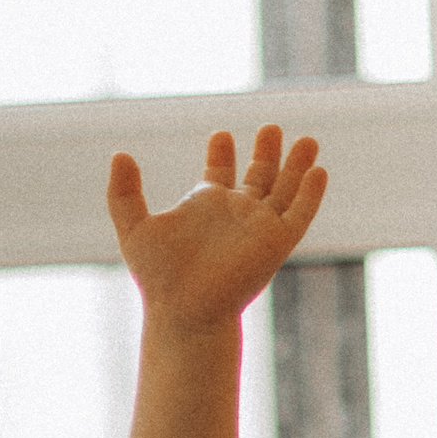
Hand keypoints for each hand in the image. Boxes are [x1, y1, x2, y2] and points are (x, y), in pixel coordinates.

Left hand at [105, 123, 328, 334]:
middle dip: (266, 152)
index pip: (219, 172)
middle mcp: (236, 214)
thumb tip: (119, 155)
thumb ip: (123, 192)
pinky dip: (310, 193)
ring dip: (295, 165)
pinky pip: (299, 213)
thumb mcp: (134, 227)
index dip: (221, 154)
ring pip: (284, 189)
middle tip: (270, 128)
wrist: (184, 309)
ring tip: (306, 140)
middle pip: (258, 176)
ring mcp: (259, 227)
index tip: (221, 135)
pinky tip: (318, 171)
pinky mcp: (276, 241)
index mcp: (206, 206)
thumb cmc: (158, 277)